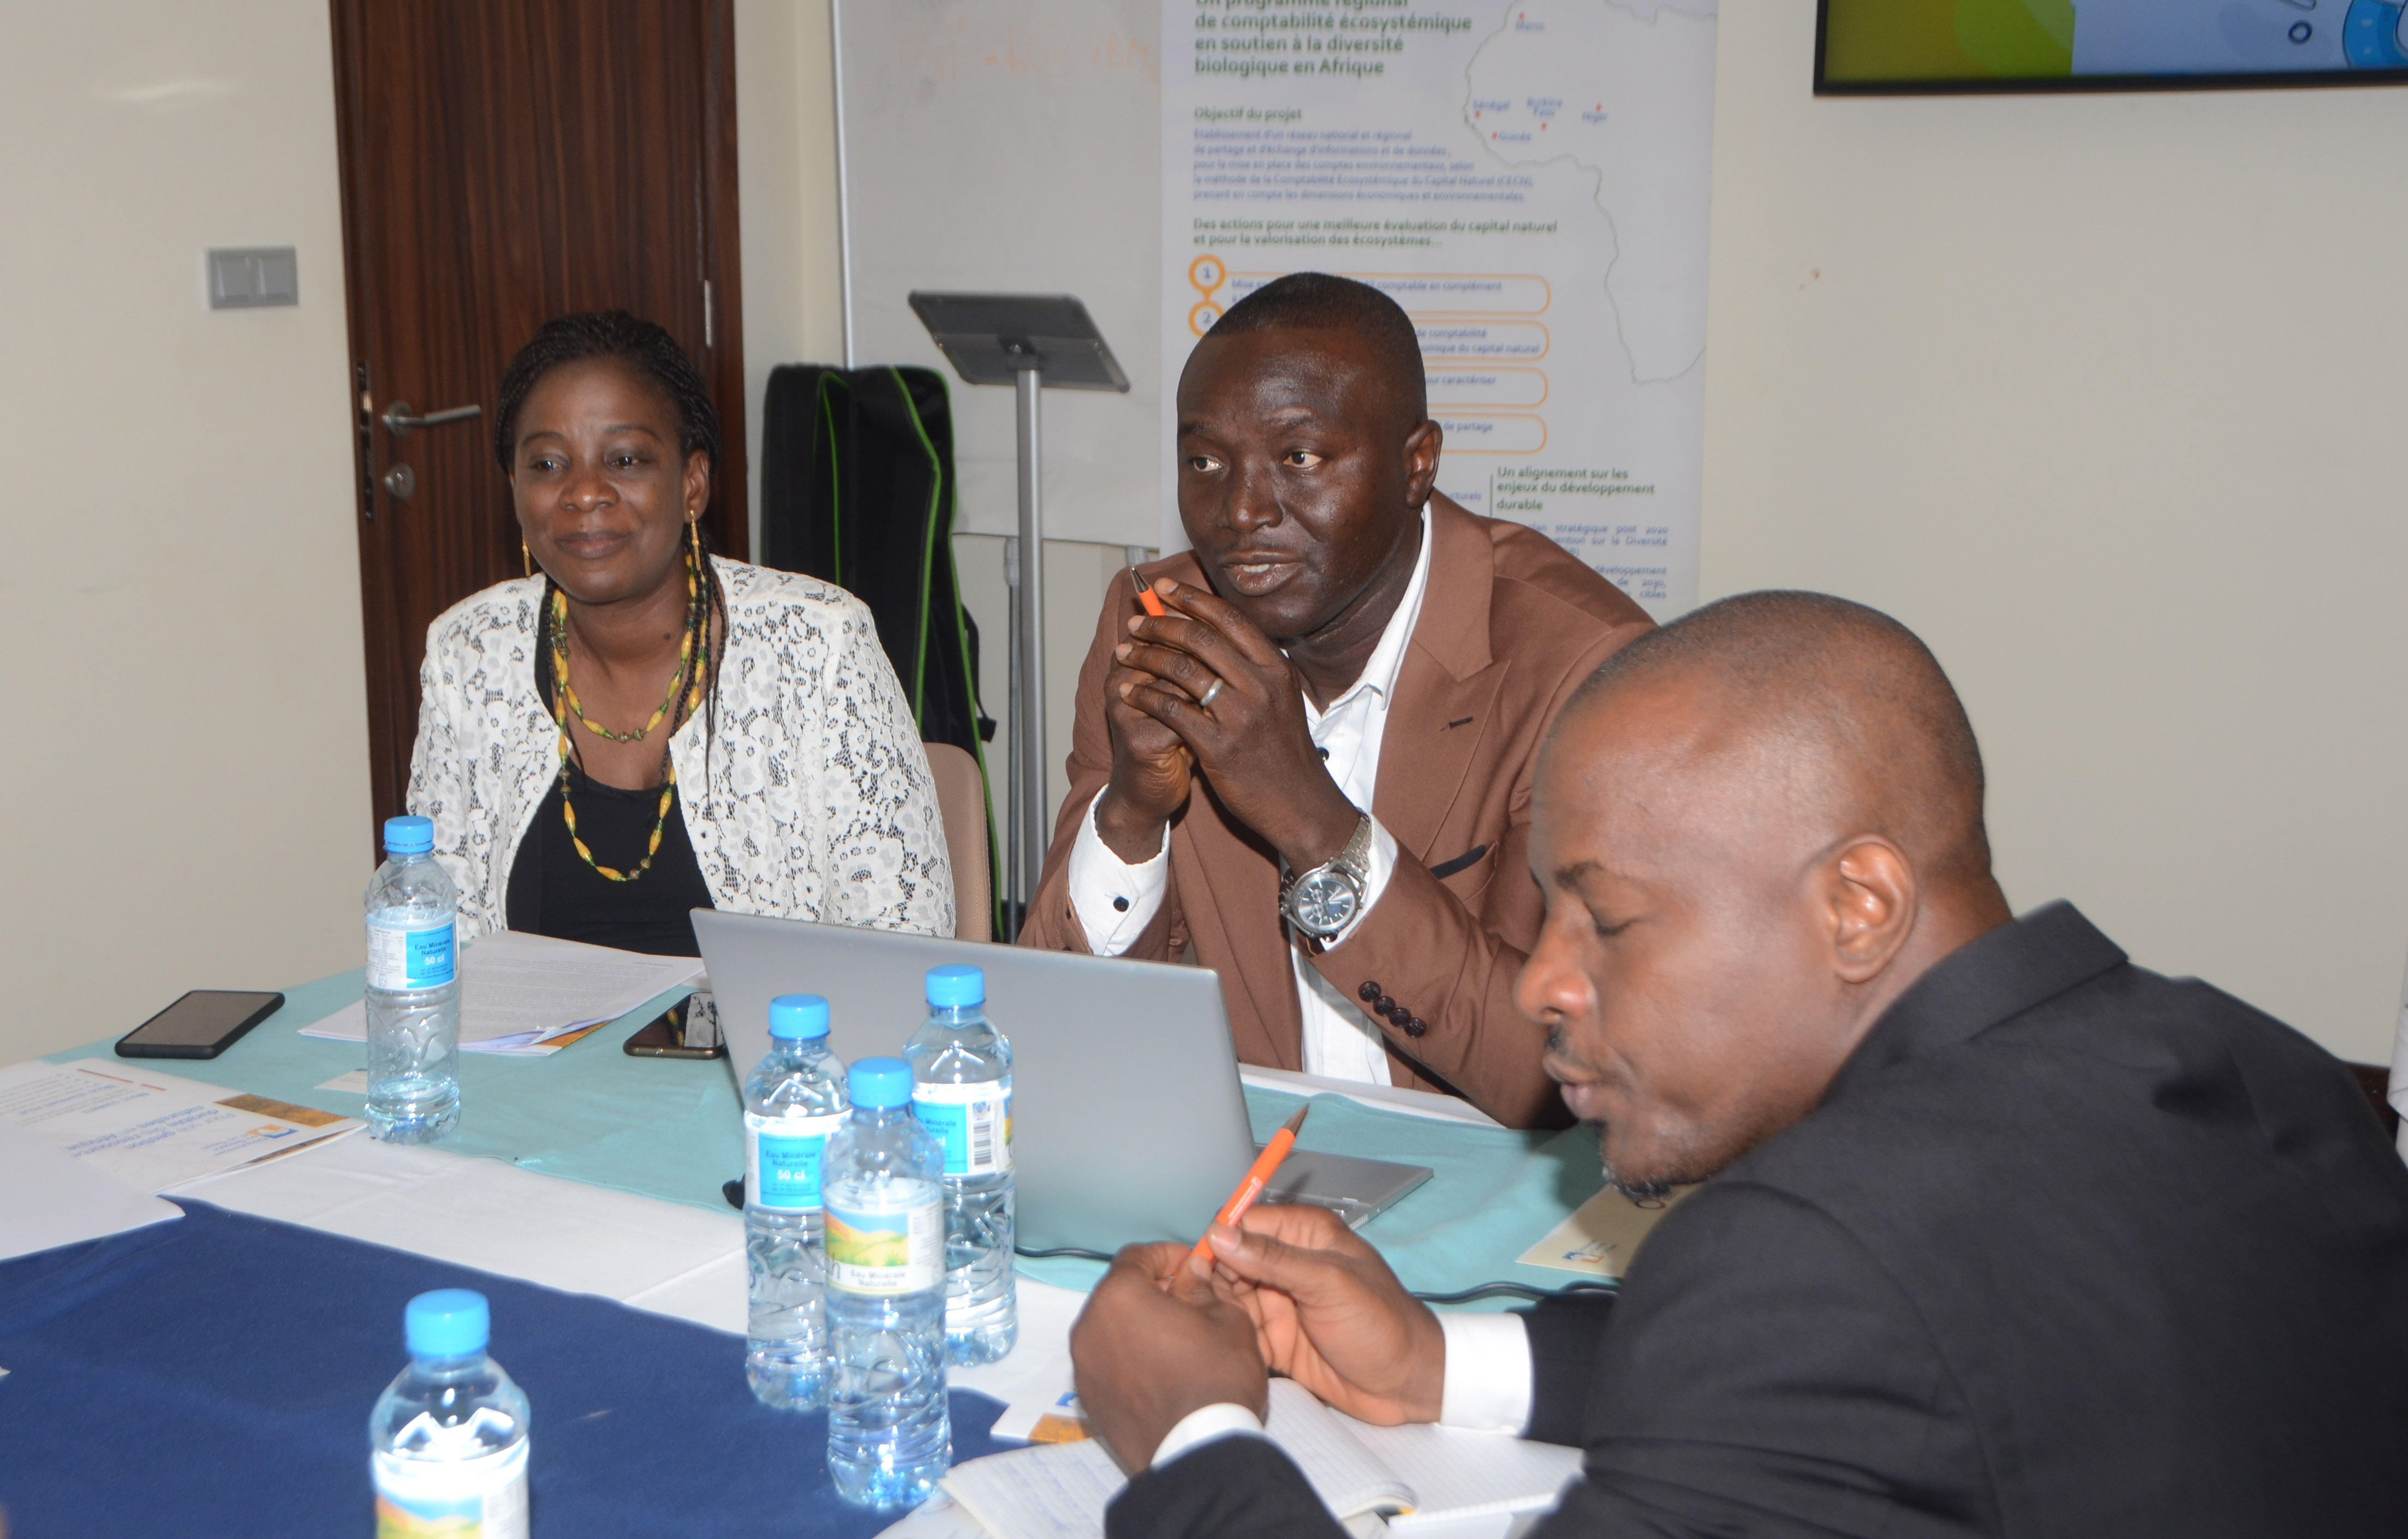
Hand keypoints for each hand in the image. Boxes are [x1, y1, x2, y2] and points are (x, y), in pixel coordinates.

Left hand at [1072, 1242, 1269, 1473]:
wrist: (1198, 1454)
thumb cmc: (1215, 1380)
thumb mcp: (1227, 1319)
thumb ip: (1202, 1288)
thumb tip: (1191, 1274)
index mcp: (1119, 1296)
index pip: (1136, 1256)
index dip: (1167, 1255)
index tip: (1191, 1265)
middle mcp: (1089, 1326)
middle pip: (1118, 1292)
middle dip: (1151, 1289)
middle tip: (1187, 1300)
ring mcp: (1084, 1365)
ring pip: (1110, 1327)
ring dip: (1138, 1324)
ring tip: (1177, 1338)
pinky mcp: (1089, 1398)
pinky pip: (1107, 1361)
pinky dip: (1128, 1355)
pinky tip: (1161, 1369)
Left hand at [1113, 578, 1360, 871]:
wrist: (1300, 803)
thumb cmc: (1286, 752)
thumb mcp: (1282, 698)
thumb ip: (1256, 667)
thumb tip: (1222, 632)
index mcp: (1276, 668)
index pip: (1229, 619)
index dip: (1192, 599)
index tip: (1164, 588)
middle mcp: (1261, 685)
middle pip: (1201, 638)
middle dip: (1160, 624)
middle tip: (1135, 623)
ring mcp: (1240, 716)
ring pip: (1182, 670)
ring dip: (1145, 656)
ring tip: (1124, 653)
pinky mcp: (1219, 746)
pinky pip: (1170, 710)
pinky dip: (1143, 695)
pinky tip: (1127, 690)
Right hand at [1201, 1204, 1443, 1425]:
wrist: (1406, 1384)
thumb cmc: (1381, 1324)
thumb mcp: (1328, 1282)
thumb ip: (1273, 1258)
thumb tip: (1220, 1234)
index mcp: (1305, 1235)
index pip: (1246, 1223)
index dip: (1218, 1240)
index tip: (1195, 1263)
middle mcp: (1287, 1265)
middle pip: (1229, 1262)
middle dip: (1209, 1279)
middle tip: (1195, 1302)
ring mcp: (1279, 1303)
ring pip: (1228, 1298)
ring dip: (1214, 1310)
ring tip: (1202, 1326)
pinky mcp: (1274, 1339)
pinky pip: (1238, 1331)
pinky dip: (1225, 1336)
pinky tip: (1215, 1345)